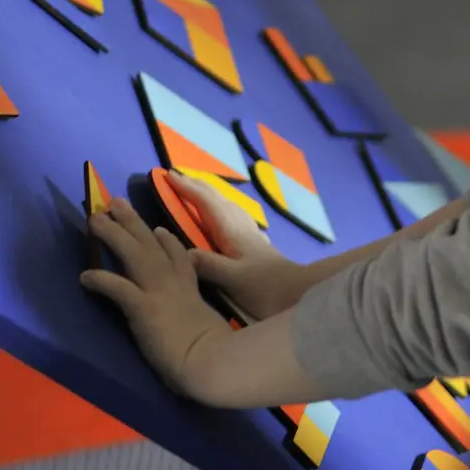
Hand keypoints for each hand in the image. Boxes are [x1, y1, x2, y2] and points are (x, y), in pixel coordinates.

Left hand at [82, 199, 229, 397]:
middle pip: (151, 245)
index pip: (179, 258)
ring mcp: (159, 293)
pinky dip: (101, 279)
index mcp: (191, 290)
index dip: (167, 241)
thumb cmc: (216, 354)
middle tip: (116, 203)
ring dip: (113, 235)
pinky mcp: (144, 307)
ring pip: (134, 255)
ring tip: (95, 219)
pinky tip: (85, 275)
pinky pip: (118, 288)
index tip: (158, 230)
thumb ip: (200, 323)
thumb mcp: (211, 328)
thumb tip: (200, 331)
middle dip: (133, 222)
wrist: (212, 362)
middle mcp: (175, 284)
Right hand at [168, 171, 314, 319]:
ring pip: (228, 206)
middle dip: (196, 185)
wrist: (302, 294)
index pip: (206, 201)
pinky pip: (235, 218)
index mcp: (232, 231)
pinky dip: (222, 211)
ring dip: (210, 196)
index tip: (167, 175)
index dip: (186, 188)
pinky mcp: (258, 245)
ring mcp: (252, 234)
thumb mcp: (232, 279)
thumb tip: (180, 251)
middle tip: (176, 177)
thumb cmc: (266, 288)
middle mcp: (242, 226)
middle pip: (217, 198)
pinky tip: (226, 219)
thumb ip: (207, 264)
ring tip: (197, 193)